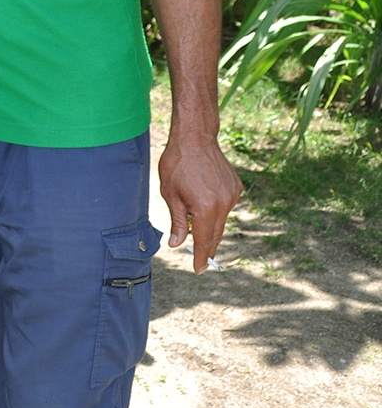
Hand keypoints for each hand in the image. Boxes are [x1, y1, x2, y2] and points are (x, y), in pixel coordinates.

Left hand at [158, 129, 243, 271]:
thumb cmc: (178, 164)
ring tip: (197, 225)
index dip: (200, 257)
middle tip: (202, 260)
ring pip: (221, 220)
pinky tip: (205, 201)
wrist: (195, 138)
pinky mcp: (236, 187)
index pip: (203, 240)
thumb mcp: (170, 194)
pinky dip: (216, 210)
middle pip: (215, 234)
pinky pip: (226, 206)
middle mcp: (223, 204)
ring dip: (210, 226)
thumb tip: (176, 244)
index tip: (199, 270)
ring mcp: (232, 195)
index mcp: (205, 208)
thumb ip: (176, 221)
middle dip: (207, 247)